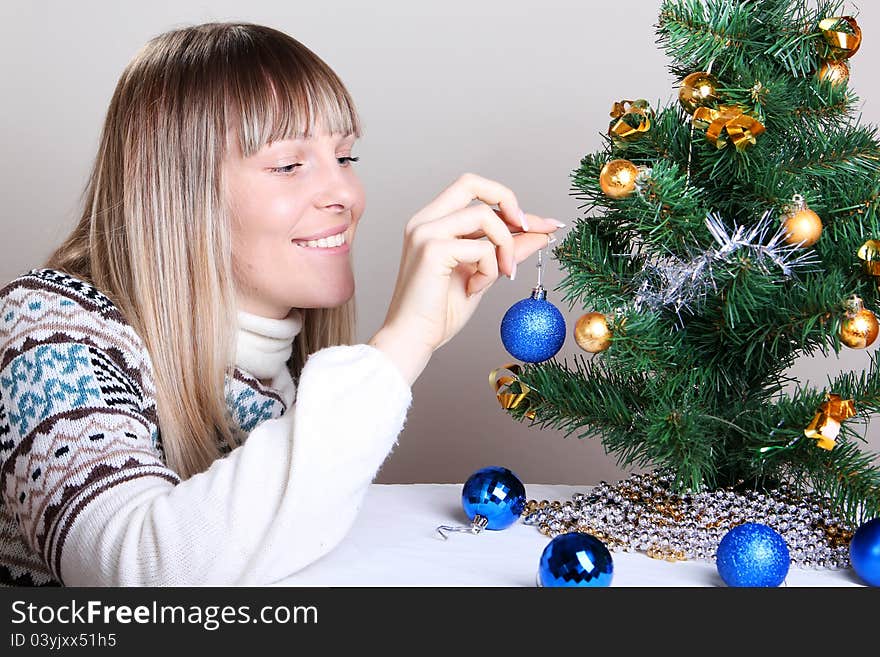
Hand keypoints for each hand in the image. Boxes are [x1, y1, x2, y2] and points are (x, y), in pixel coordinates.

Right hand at [368, 172, 563, 384]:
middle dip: (508, 200)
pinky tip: (474, 288)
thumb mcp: (483, 274)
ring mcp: (425, 232)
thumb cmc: (439, 312)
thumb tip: (540, 234)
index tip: (544, 225)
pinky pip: (480, 247)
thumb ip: (507, 250)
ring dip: (504, 246)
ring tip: (501, 274)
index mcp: (432, 223)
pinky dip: (489, 269)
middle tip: (528, 228)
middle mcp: (424, 220)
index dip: (512, 205)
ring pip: (484, 214)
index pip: (474, 194)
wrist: (412, 339)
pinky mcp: (431, 249)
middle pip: (471, 182)